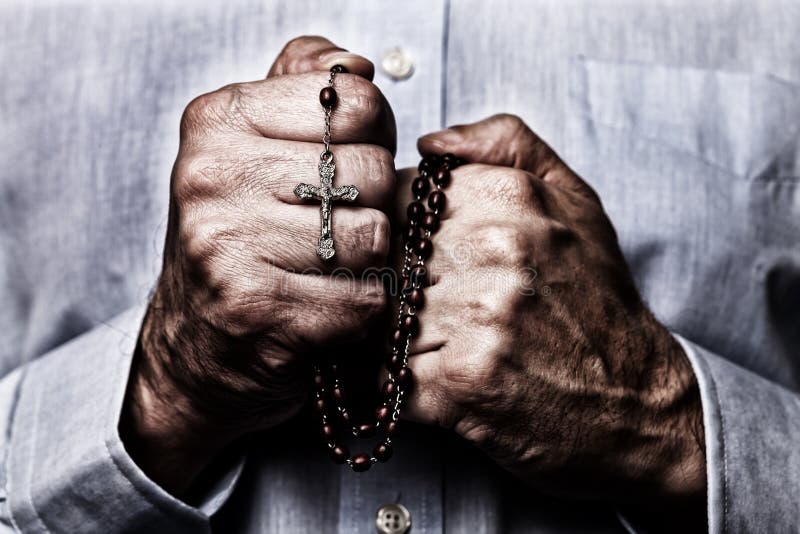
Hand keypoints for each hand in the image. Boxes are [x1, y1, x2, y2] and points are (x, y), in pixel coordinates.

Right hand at [121, 36, 396, 495]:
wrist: (197, 339)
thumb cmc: (241, 234)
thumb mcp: (254, 143)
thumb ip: (303, 86)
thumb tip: (354, 65)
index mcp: (218, 121)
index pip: (358, 102)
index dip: (372, 137)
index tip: (343, 164)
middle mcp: (212, 177)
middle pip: (374, 171)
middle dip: (373, 203)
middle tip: (336, 224)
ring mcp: (227, 245)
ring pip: (374, 237)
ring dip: (368, 260)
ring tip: (329, 265)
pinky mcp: (256, 310)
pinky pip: (365, 298)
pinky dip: (361, 307)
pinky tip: (324, 305)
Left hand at [399, 115, 705, 527]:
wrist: (636, 399)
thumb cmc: (595, 299)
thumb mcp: (574, 200)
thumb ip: (507, 145)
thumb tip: (431, 142)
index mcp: (512, 198)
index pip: (400, 198)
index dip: (405, 234)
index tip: (430, 258)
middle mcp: (494, 250)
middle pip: (389, 257)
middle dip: (406, 288)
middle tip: (450, 311)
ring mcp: (476, 317)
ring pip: (386, 315)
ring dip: (408, 338)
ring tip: (459, 348)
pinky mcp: (461, 382)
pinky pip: (389, 372)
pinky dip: (408, 383)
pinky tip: (451, 382)